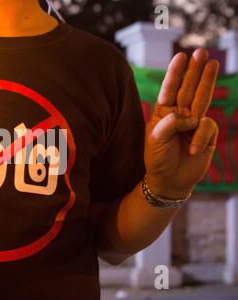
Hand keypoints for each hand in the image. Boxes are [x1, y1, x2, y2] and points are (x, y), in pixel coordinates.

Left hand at [144, 48, 219, 198]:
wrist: (169, 180)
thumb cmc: (157, 159)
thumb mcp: (155, 140)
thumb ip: (170, 124)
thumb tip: (190, 116)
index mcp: (163, 114)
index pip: (169, 90)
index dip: (175, 74)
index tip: (180, 56)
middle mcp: (179, 115)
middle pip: (188, 89)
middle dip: (194, 70)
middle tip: (201, 51)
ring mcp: (194, 123)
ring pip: (202, 98)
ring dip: (207, 81)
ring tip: (212, 62)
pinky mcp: (207, 134)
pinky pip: (207, 127)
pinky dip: (199, 137)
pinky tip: (192, 149)